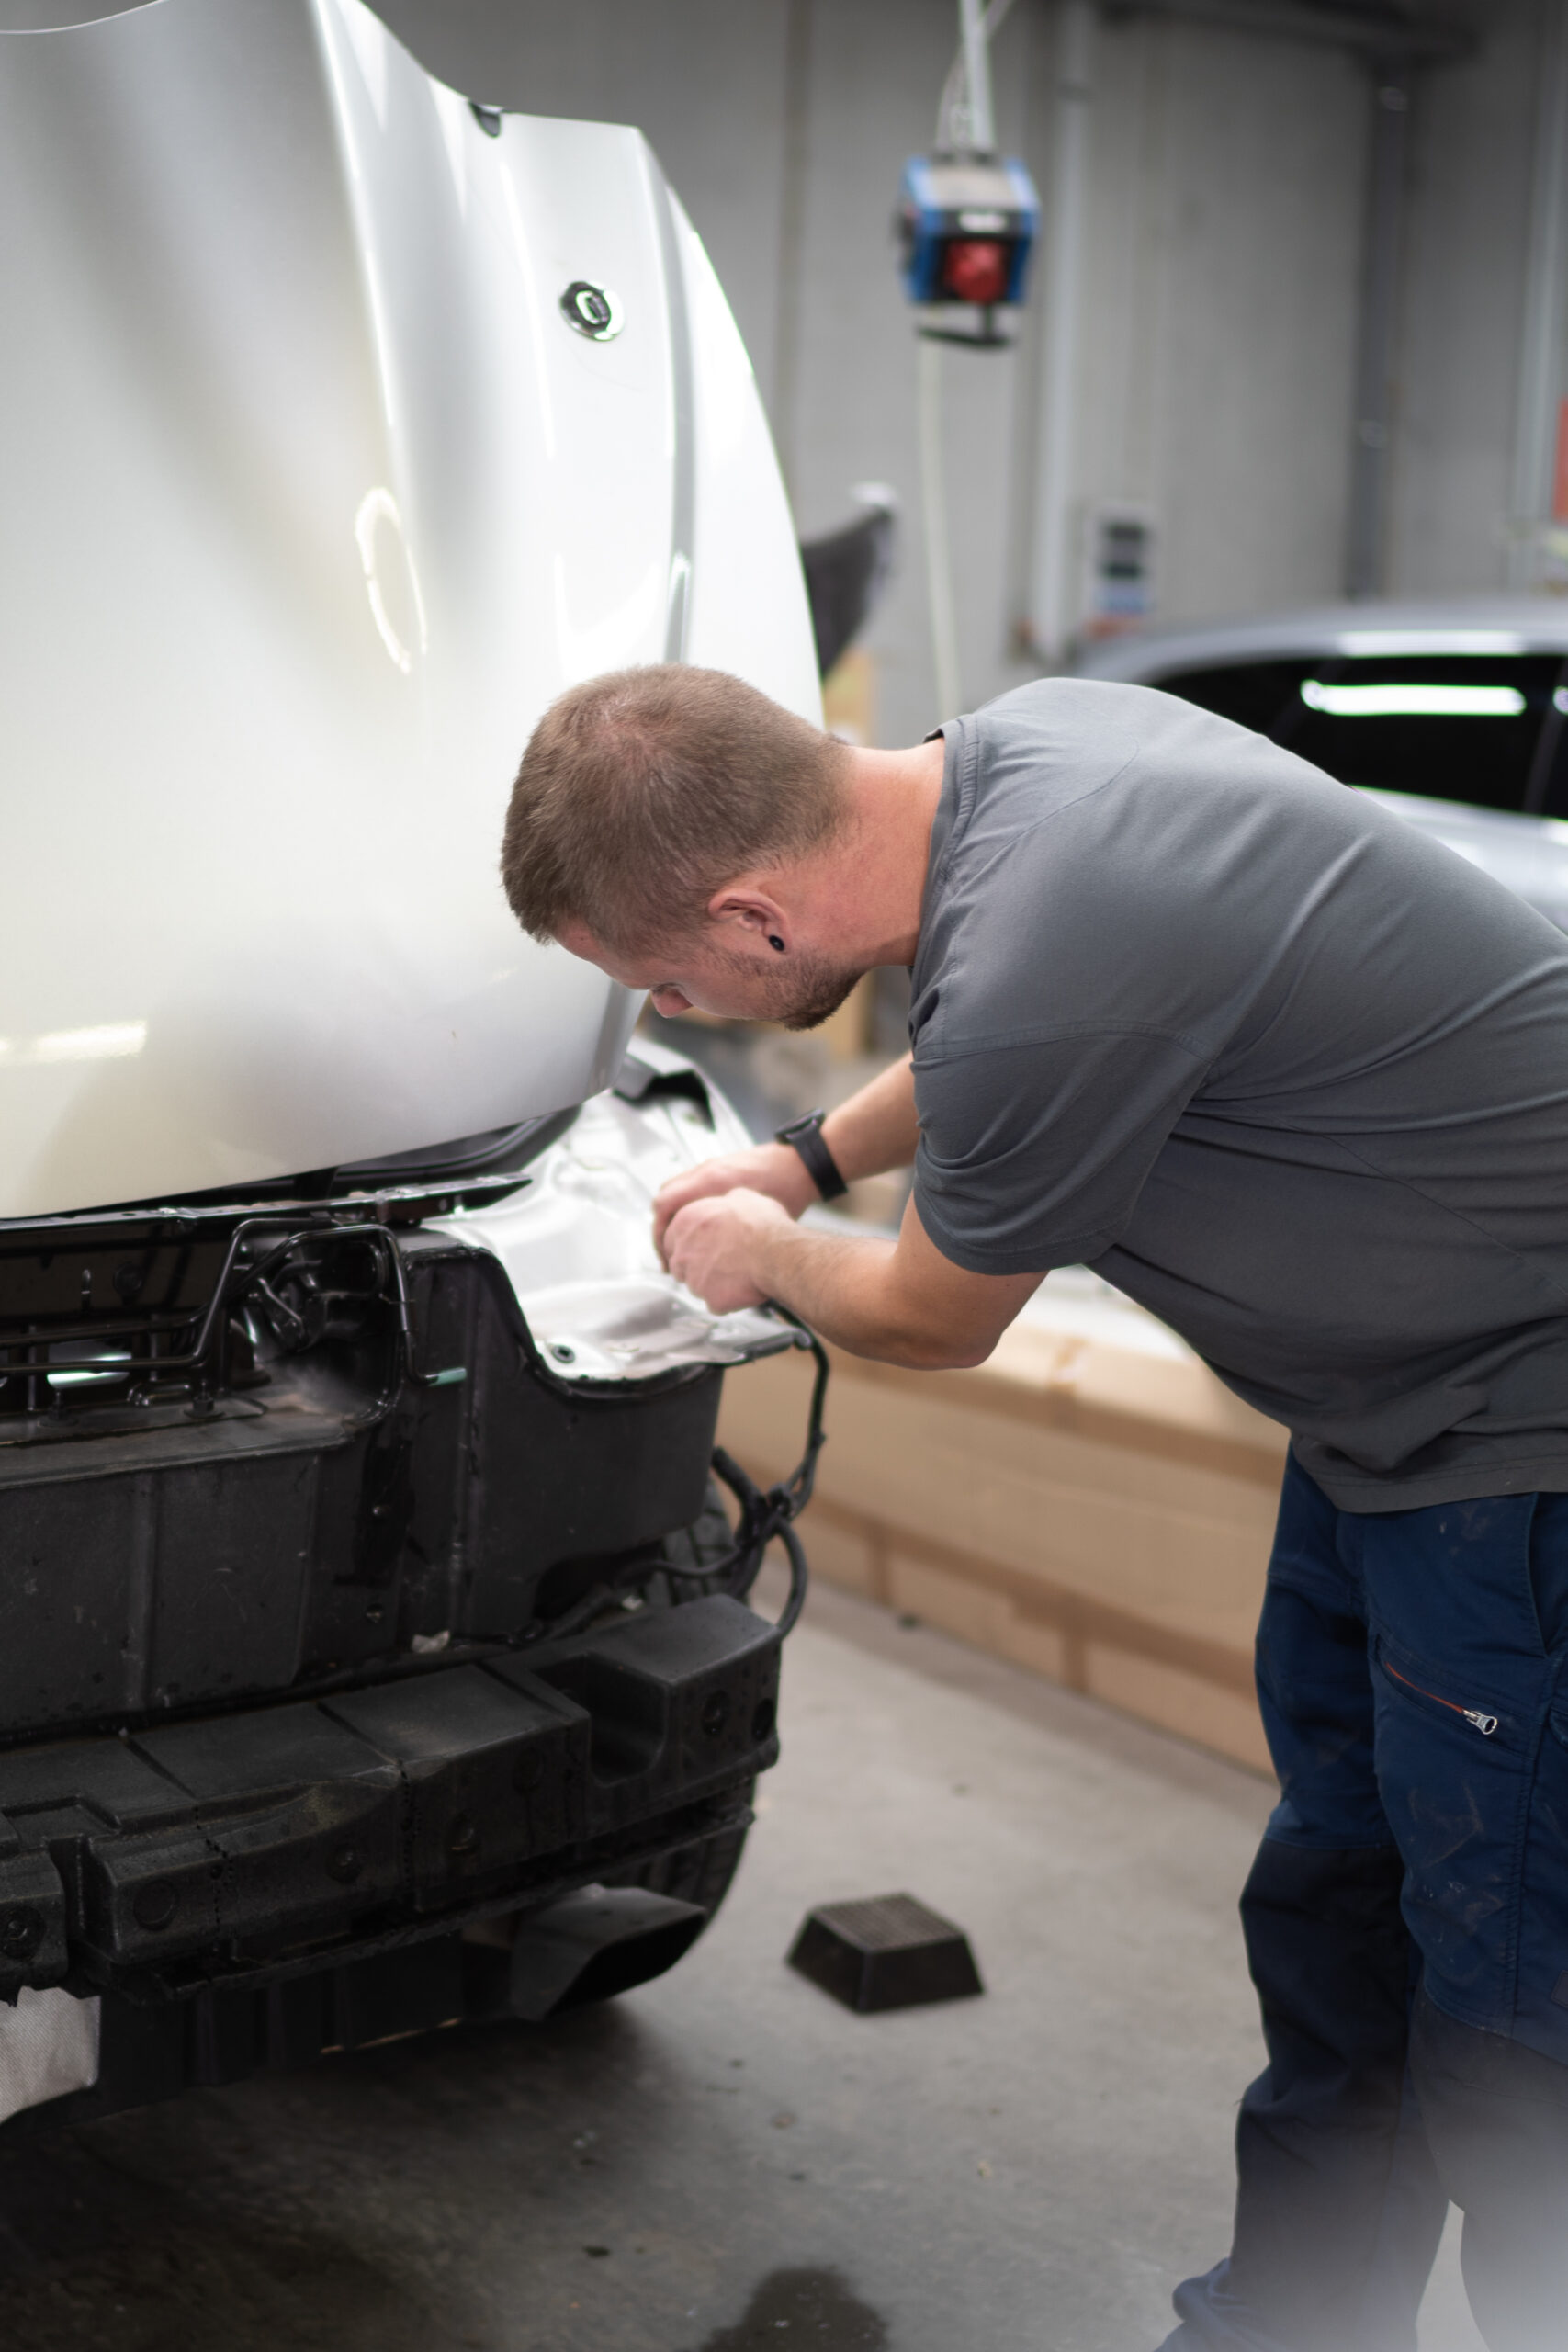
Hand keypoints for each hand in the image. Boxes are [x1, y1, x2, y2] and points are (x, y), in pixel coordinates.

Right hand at [653, 1140, 816, 1265]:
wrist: (801, 1164)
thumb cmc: (787, 1189)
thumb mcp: (758, 1217)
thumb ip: (730, 1236)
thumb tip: (710, 1260)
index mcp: (711, 1181)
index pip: (665, 1206)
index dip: (660, 1236)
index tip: (666, 1257)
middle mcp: (706, 1171)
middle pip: (663, 1200)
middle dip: (661, 1230)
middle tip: (667, 1254)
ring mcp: (710, 1167)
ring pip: (674, 1192)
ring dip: (672, 1218)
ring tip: (679, 1242)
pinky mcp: (717, 1168)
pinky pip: (688, 1187)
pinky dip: (686, 1207)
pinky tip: (697, 1225)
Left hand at [663, 1189, 794, 1313]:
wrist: (777, 1252)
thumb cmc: (763, 1225)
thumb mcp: (743, 1197)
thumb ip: (725, 1201)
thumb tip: (728, 1202)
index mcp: (686, 1222)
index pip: (672, 1239)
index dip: (691, 1244)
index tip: (706, 1246)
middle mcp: (683, 1251)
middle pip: (680, 1265)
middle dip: (697, 1266)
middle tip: (722, 1261)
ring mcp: (694, 1279)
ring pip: (697, 1286)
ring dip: (712, 1283)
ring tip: (737, 1273)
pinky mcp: (711, 1300)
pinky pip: (716, 1304)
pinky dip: (727, 1299)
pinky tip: (743, 1288)